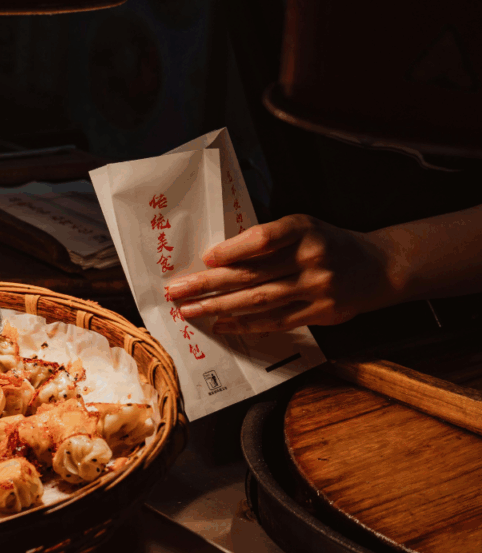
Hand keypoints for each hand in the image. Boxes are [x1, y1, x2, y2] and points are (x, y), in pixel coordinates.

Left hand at [164, 215, 396, 333]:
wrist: (377, 267)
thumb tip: (217, 259)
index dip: (232, 250)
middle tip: (177, 290)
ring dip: (219, 307)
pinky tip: (221, 324)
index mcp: (303, 229)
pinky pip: (277, 321)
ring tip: (190, 310)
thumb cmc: (325, 243)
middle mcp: (312, 257)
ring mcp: (318, 287)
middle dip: (209, 284)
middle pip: (252, 274)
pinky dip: (246, 324)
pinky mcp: (322, 312)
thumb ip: (267, 239)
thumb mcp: (302, 228)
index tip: (205, 259)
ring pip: (260, 300)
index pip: (263, 239)